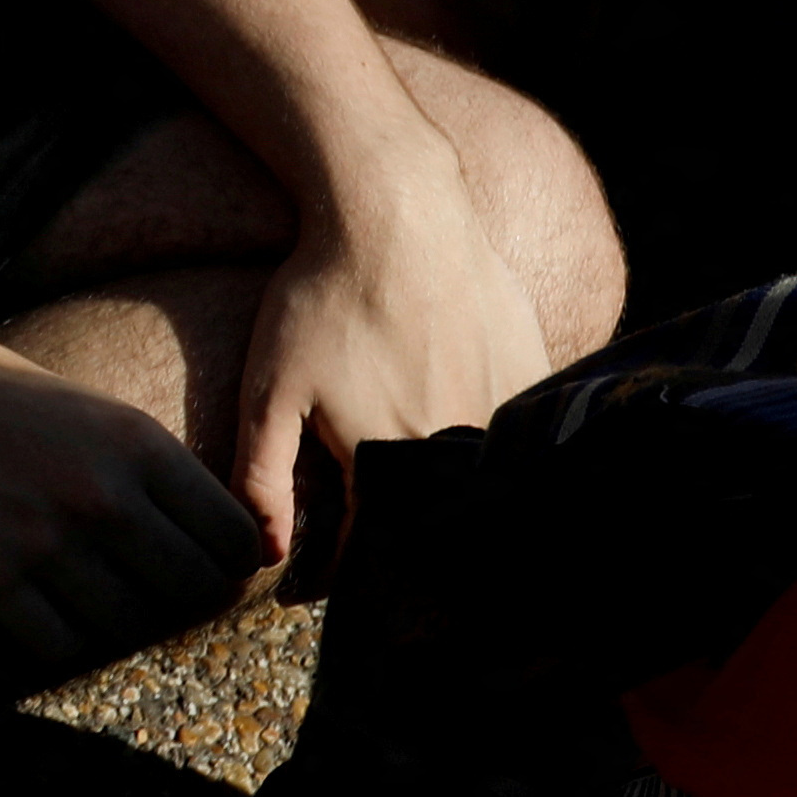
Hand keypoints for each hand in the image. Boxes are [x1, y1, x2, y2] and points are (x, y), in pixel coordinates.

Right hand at [0, 333, 270, 675]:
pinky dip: (59, 639)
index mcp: (140, 445)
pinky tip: (44, 611)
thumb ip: (158, 473)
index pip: (235, 539)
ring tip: (95, 600)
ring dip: (118, 622)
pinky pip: (59, 644)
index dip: (230, 564)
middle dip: (181, 601)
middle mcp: (102, 495)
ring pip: (129, 625)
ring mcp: (45, 540)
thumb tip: (223, 541)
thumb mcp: (98, 412)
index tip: (206, 568)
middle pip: (192, 590)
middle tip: (152, 593)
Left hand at [231, 137, 559, 568]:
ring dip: (446, 496)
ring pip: (478, 480)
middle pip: (433, 522)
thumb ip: (262, 477)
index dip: (340, 576)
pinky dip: (487, 449)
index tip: (311, 585)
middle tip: (362, 538)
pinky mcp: (534, 371)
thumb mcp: (270, 389)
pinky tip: (456, 433)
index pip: (375, 556)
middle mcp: (461, 446)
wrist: (398, 211)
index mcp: (396, 462)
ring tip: (406, 488)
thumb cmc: (323, 298)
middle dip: (397, 546)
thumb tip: (264, 556)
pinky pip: (515, 434)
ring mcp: (506, 408)